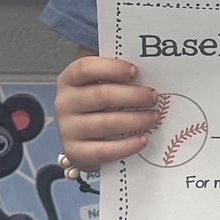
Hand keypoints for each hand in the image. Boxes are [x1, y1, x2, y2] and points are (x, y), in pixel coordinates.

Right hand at [54, 49, 159, 171]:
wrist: (83, 137)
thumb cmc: (98, 102)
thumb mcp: (102, 81)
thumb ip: (117, 72)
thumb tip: (148, 68)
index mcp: (69, 79)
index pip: (86, 68)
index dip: (112, 68)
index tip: (135, 72)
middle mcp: (64, 102)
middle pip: (101, 96)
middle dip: (133, 96)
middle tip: (153, 97)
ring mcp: (68, 129)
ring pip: (106, 123)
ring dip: (136, 120)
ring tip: (154, 117)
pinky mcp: (75, 152)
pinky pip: (103, 150)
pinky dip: (126, 146)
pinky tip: (143, 139)